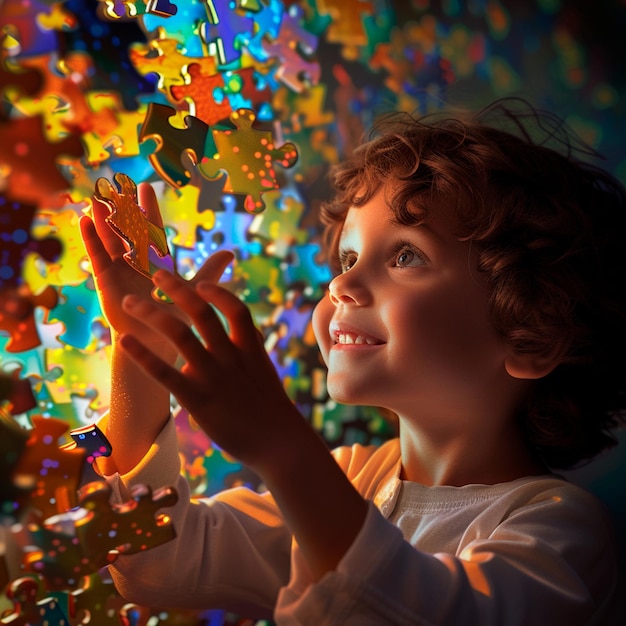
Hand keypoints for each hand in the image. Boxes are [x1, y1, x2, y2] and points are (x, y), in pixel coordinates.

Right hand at [80, 183, 232, 361]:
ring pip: (110, 240)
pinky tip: (85, 221)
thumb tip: (231, 252)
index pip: (152, 230)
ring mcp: (121, 272)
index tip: (145, 187)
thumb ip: (210, 271)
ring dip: (103, 220)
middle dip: (123, 208)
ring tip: (96, 198)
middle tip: (116, 184)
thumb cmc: (181, 321)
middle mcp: (138, 263)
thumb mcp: (197, 291)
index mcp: (159, 262)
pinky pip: (98, 258)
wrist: (162, 346)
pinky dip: (92, 240)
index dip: (148, 210)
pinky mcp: (107, 283)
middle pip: (128, 230)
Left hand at [117, 270, 300, 470]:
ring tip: (129, 303)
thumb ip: (249, 347)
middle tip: (157, 274)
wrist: (279, 443)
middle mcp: (231, 357)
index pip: (235, 309)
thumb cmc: (270, 409)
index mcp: (250, 348)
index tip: (201, 282)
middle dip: (177, 289)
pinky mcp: (198, 400)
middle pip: (202, 312)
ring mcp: (214, 377)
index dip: (218, 292)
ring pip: (179, 334)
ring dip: (151, 314)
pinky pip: (165, 373)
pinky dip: (142, 354)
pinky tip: (124, 341)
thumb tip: (243, 331)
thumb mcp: (264, 370)